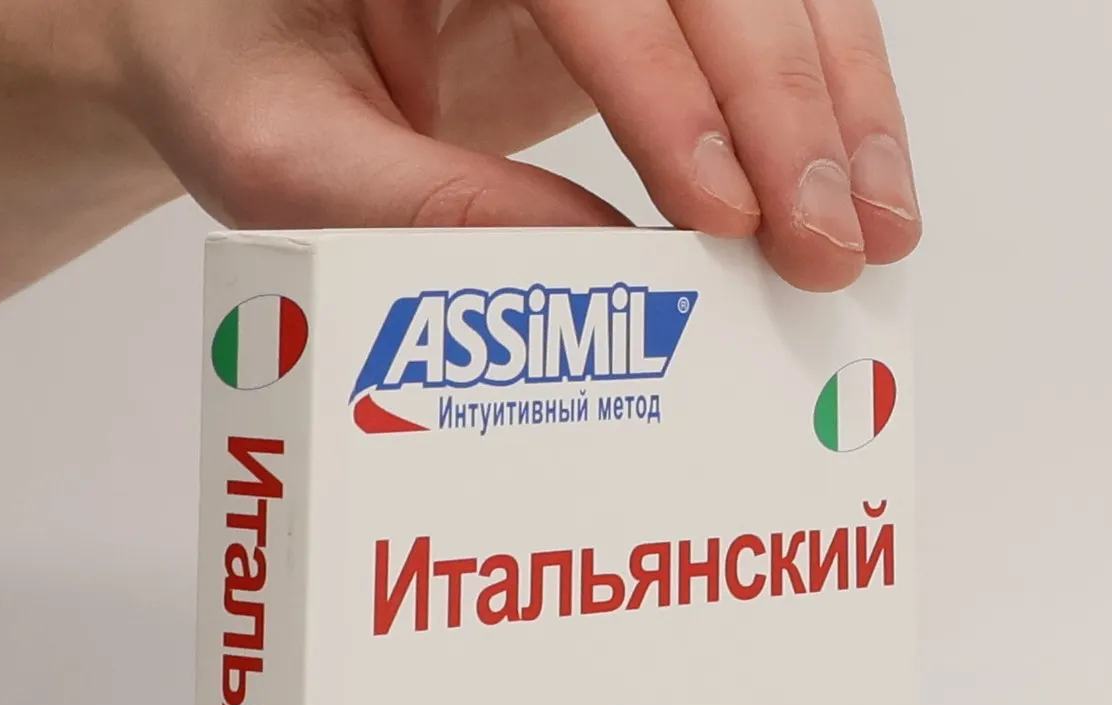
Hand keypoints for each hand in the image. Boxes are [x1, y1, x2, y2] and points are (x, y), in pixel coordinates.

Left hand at [70, 0, 920, 290]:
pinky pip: (770, 7)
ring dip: (839, 100)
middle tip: (824, 243)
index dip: (666, 88)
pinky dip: (827, 94)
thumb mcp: (271, 146)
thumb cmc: (236, 64)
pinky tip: (859, 179)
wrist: (239, 18)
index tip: (719, 211)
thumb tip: (575, 271)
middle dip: (784, 104)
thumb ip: (400, 203)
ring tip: (875, 231)